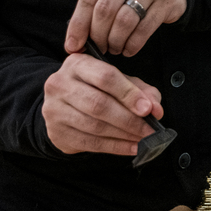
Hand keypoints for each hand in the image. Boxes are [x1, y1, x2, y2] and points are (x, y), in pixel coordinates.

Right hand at [42, 52, 165, 155]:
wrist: (62, 105)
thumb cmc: (95, 89)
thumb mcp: (118, 81)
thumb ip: (141, 91)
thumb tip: (155, 109)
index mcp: (78, 64)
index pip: (106, 77)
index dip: (129, 94)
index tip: (147, 109)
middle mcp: (61, 84)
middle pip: (99, 104)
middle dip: (129, 119)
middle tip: (149, 129)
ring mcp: (55, 109)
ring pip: (95, 126)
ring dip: (124, 135)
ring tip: (143, 139)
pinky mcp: (57, 132)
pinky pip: (90, 143)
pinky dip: (115, 147)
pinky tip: (131, 147)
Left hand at [65, 0, 186, 56]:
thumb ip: (96, 3)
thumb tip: (74, 40)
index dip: (78, 24)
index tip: (73, 45)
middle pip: (105, 9)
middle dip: (98, 35)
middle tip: (98, 47)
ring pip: (124, 21)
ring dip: (115, 41)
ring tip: (114, 48)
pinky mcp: (168, 0)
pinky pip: (144, 29)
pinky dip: (132, 44)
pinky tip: (128, 48)